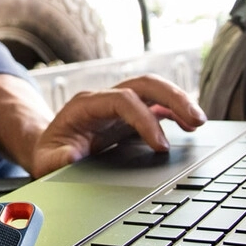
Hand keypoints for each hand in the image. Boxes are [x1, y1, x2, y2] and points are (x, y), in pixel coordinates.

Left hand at [27, 74, 206, 178]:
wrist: (50, 150)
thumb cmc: (49, 154)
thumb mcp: (46, 161)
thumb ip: (56, 161)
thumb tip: (70, 158)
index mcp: (86, 105)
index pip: (122, 100)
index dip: (144, 120)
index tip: (161, 146)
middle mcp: (105, 98)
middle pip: (143, 84)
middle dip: (172, 98)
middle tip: (196, 120)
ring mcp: (119, 104)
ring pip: (154, 90)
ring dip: (179, 101)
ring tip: (200, 122)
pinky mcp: (129, 115)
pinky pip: (156, 105)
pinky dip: (175, 112)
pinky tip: (190, 126)